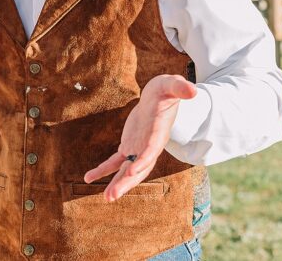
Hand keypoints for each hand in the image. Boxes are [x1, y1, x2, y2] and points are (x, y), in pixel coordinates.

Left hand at [83, 74, 196, 202]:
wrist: (160, 98)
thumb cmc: (166, 90)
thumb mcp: (171, 84)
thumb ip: (180, 87)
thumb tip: (193, 90)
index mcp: (159, 132)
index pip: (152, 149)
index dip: (143, 160)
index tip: (131, 171)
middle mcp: (150, 146)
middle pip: (139, 168)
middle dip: (126, 182)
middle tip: (111, 196)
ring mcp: (139, 148)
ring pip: (127, 170)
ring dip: (117, 183)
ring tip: (106, 198)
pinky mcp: (129, 146)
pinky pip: (115, 162)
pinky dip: (103, 169)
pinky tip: (89, 177)